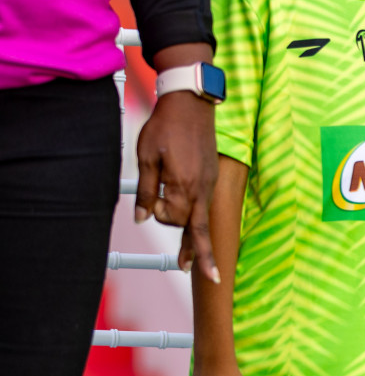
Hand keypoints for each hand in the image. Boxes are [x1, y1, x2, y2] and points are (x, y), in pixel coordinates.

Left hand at [138, 90, 218, 282]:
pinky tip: (198, 229)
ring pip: (203, 219)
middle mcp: (201, 189)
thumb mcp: (147, 157)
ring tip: (198, 264)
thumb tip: (142, 218)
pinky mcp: (211, 177)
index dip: (160, 216)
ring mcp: (209, 183)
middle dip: (192, 248)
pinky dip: (201, 222)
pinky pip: (206, 206)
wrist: (191, 105)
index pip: (173, 218)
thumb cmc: (166, 128)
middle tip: (189, 270)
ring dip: (199, 240)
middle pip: (196, 228)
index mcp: (184, 185)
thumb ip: (145, 190)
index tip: (150, 204)